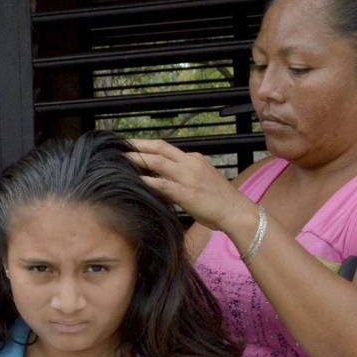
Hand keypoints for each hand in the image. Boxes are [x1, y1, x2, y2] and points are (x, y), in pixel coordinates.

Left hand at [128, 138, 256, 231]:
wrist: (236, 211)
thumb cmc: (219, 200)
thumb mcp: (201, 180)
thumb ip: (183, 175)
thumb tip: (162, 179)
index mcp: (194, 159)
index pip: (166, 148)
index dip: (147, 145)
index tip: (132, 145)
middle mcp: (190, 163)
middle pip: (160, 148)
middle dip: (139, 145)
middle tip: (120, 145)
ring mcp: (188, 177)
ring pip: (158, 162)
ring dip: (138, 159)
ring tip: (122, 160)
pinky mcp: (187, 192)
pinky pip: (163, 184)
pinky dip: (147, 181)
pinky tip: (135, 181)